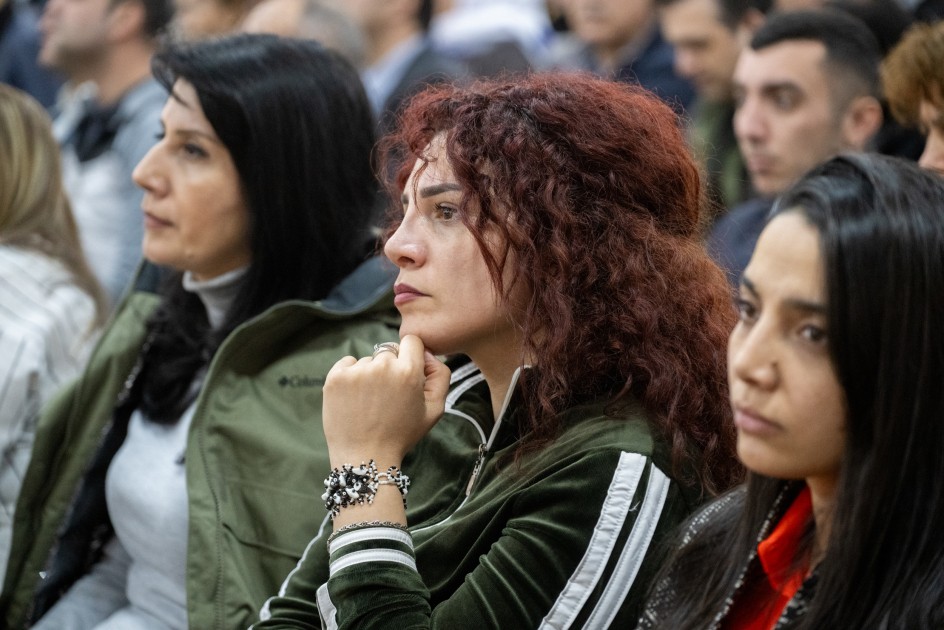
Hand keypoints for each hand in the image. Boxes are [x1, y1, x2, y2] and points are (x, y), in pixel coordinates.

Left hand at [322, 334, 450, 467]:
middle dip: (391, 367)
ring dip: (370, 374)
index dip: (411, 355)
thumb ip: (440, 375)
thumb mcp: (434, 410)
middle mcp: (382, 366)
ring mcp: (356, 371)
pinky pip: (348, 363)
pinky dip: (351, 375)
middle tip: (388, 395)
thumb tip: (428, 354)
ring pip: (368, 360)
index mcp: (408, 372)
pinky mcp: (335, 377)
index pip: (411, 341)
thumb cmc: (401, 435)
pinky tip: (355, 398)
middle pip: (389, 351)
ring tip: (370, 403)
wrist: (364, 457)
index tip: (406, 372)